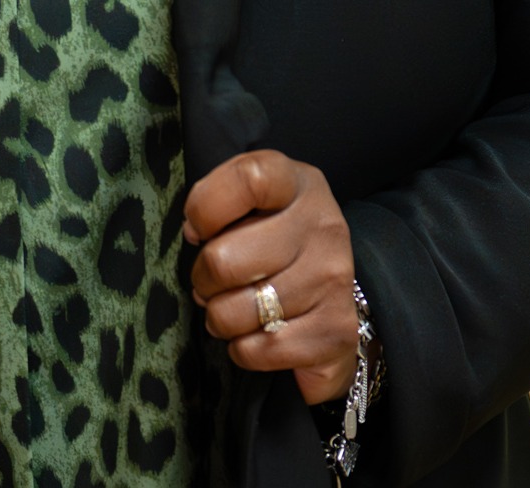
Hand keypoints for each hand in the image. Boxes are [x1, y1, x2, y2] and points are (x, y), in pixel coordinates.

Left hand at [184, 149, 358, 405]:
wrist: (334, 288)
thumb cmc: (274, 235)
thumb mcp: (254, 200)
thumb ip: (220, 200)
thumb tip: (193, 232)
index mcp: (297, 183)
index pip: (248, 179)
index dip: (206, 206)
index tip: (197, 228)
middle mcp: (322, 226)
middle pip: (225, 260)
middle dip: (202, 278)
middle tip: (209, 281)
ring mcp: (332, 280)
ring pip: (237, 313)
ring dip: (219, 317)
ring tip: (229, 308)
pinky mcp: (335, 332)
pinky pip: (258, 350)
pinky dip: (243, 349)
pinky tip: (254, 333)